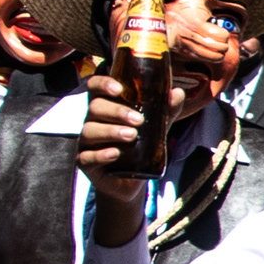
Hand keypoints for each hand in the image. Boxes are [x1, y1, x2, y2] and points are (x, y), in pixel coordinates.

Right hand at [77, 72, 150, 241]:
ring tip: (132, 136)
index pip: (95, 87)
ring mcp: (86, 142)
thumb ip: (165, 110)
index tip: (119, 89)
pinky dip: (100, 154)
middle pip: (95, 108)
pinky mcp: (85, 162)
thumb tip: (178, 93)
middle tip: (139, 120)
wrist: (131, 180)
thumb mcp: (154, 127)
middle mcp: (92, 121)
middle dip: (117, 111)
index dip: (103, 83)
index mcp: (105, 107)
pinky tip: (115, 154)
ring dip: (111, 131)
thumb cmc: (139, 145)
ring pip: (90, 131)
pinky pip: (86, 157)